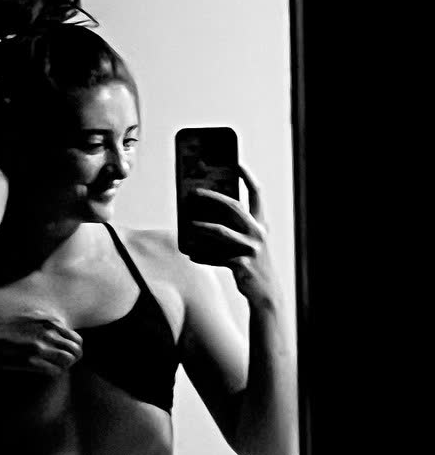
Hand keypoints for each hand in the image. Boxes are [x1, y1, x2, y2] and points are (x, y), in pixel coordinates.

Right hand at [0, 309, 82, 377]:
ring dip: (63, 366)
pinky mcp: (32, 361)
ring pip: (68, 361)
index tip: (66, 353)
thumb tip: (64, 330)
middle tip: (63, 364)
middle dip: (72, 359)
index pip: (77, 338)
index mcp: (48, 321)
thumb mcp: (27, 318)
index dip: (73, 348)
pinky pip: (55, 371)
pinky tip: (44, 370)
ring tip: (53, 367)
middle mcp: (47, 332)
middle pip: (76, 351)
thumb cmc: (5, 331)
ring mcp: (40, 347)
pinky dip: (53, 372)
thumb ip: (46, 322)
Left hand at [188, 164, 281, 308]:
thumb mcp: (249, 242)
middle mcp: (258, 233)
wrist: (266, 292)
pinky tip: (191, 254)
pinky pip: (216, 257)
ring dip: (202, 226)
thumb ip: (235, 227)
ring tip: (189, 223)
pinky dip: (202, 256)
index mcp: (260, 223)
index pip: (257, 193)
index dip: (247, 176)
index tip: (236, 162)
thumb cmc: (253, 262)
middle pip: (234, 207)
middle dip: (213, 196)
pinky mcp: (242, 265)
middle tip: (194, 191)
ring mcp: (250, 249)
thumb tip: (204, 215)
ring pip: (221, 231)